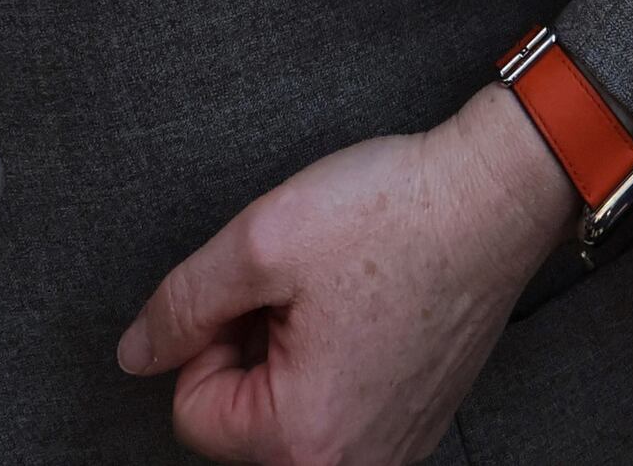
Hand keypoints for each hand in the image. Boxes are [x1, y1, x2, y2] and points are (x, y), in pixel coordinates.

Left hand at [118, 84, 573, 464]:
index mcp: (305, 437)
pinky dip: (338, 360)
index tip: (260, 288)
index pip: (193, 411)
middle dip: (254, 348)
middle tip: (301, 287)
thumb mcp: (261, 240)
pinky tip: (368, 307)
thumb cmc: (396, 213)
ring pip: (290, 411)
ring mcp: (393, 448)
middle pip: (243, 420)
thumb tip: (136, 352)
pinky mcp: (416, 423)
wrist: (496, 193)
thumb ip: (181, 304)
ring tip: (339, 295)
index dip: (211, 334)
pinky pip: (340, 406)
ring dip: (294, 353)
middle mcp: (355, 464)